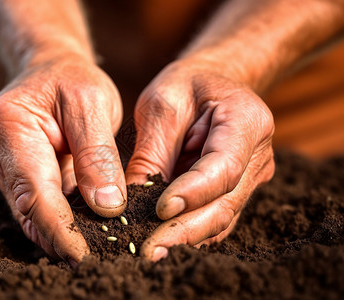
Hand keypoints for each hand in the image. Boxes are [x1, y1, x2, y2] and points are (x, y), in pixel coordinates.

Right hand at [0, 55, 125, 264]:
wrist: (48, 67)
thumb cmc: (71, 79)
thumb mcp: (92, 103)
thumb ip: (97, 155)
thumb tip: (108, 207)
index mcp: (9, 127)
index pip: (34, 193)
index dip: (58, 230)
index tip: (84, 256)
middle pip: (27, 209)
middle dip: (60, 238)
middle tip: (97, 259)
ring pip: (29, 212)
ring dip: (60, 232)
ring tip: (96, 248)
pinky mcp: (11, 173)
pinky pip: (35, 203)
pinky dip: (58, 218)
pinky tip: (84, 228)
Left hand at [126, 60, 274, 260]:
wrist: (211, 83)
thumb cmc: (185, 86)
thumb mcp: (160, 106)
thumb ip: (151, 153)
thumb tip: (129, 202)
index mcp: (247, 121)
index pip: (223, 167)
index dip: (193, 193)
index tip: (159, 210)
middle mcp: (258, 155)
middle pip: (225, 202)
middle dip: (186, 230)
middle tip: (151, 250)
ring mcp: (251, 176)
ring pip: (221, 217)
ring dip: (186, 237)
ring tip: (152, 252)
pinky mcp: (236, 190)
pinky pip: (215, 217)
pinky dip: (190, 231)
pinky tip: (164, 242)